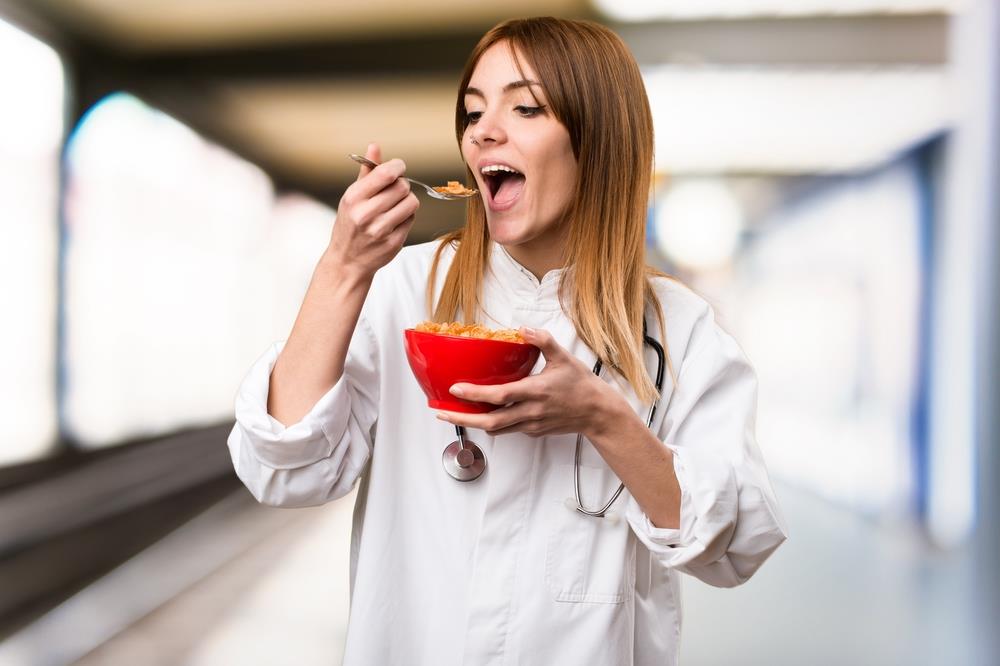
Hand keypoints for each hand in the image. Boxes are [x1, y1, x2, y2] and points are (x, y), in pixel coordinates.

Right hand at [326, 143, 418, 278]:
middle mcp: (365, 214)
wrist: (347, 261)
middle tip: (395, 190)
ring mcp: (380, 230)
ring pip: (411, 202)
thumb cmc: (350, 224)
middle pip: (402, 187)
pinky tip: (394, 221)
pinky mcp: (393, 243)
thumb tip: (375, 146)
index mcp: (354, 198)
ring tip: (395, 205)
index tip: (398, 168)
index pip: (386, 173)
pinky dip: (406, 217)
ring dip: (407, 201)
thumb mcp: (352, 197)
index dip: (398, 167)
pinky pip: (411, 219)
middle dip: (402, 185)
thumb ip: (366, 172)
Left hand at [436, 327, 623, 438]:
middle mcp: (530, 412)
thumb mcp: (564, 357)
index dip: (475, 394)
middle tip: (441, 412)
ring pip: (496, 429)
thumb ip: (543, 340)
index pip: (499, 396)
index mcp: (536, 392)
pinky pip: (507, 428)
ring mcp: (530, 425)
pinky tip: (480, 413)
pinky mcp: (532, 431)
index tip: (455, 389)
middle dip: (462, 419)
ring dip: (472, 423)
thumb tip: (523, 328)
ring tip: (452, 414)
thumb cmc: (581, 384)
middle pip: (489, 422)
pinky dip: (490, 422)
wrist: (598, 413)